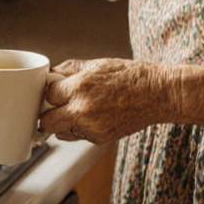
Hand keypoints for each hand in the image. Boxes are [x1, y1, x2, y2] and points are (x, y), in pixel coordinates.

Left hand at [39, 58, 162, 144]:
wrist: (157, 94)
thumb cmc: (129, 75)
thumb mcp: (97, 63)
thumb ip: (69, 69)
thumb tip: (50, 75)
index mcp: (80, 87)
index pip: (48, 95)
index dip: (51, 92)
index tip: (56, 90)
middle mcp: (82, 110)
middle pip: (46, 122)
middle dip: (47, 114)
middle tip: (55, 107)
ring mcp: (91, 128)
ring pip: (60, 132)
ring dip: (63, 123)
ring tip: (79, 110)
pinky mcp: (99, 139)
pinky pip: (78, 136)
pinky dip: (80, 129)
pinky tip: (95, 116)